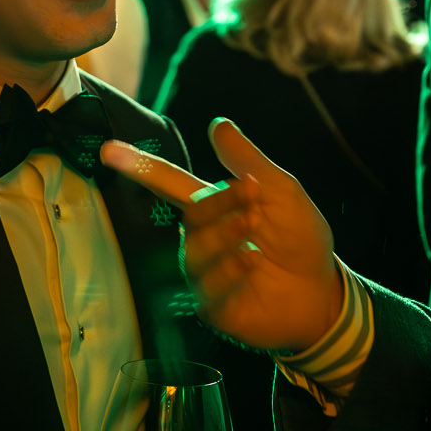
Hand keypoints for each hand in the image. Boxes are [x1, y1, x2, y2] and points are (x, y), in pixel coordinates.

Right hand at [100, 118, 341, 353]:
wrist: (323, 293)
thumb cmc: (301, 239)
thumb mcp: (282, 192)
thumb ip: (247, 160)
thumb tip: (218, 123)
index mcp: (214, 207)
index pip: (168, 183)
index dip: (138, 167)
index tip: (107, 150)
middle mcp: (202, 239)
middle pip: (191, 215)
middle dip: (222, 204)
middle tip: (255, 201)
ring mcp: (204, 275)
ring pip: (195, 251)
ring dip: (226, 235)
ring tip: (255, 230)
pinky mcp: (212, 306)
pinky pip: (206, 287)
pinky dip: (230, 269)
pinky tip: (252, 261)